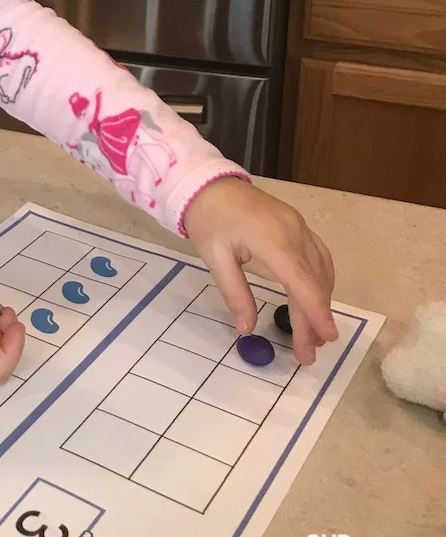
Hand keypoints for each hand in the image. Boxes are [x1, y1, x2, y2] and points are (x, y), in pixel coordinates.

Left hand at [183, 178, 335, 365]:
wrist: (208, 182)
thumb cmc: (209, 219)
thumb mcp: (214, 257)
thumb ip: (234, 292)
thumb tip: (247, 329)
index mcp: (272, 239)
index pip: (301, 281)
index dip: (315, 312)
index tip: (326, 338)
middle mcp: (293, 232)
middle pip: (313, 281)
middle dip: (314, 319)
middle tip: (308, 354)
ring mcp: (299, 226)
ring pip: (321, 270)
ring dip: (320, 302)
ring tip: (313, 335)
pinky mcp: (298, 225)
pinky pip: (318, 256)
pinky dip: (320, 282)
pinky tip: (316, 300)